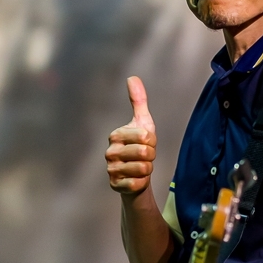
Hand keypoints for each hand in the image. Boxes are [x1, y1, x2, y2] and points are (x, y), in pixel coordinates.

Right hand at [106, 76, 156, 194]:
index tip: (147, 144)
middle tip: (145, 157)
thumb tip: (132, 77)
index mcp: (115, 135)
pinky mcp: (115, 185)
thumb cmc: (141, 147)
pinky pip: (137, 183)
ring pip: (143, 169)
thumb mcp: (143, 123)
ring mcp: (111, 169)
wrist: (136, 175)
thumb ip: (138, 100)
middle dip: (151, 157)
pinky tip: (136, 180)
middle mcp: (110, 152)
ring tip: (141, 168)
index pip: (146, 136)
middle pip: (146, 152)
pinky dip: (141, 183)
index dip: (153, 142)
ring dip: (147, 170)